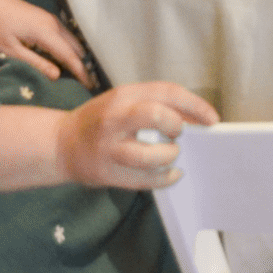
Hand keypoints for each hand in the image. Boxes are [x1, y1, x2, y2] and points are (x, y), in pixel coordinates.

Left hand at [0, 0, 94, 88]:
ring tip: (79, 74)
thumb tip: (57, 75)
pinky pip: (65, 35)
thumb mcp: (11, 50)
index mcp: (46, 32)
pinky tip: (66, 57)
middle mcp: (53, 24)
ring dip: (77, 56)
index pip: (70, 56)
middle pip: (76, 47)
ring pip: (72, 40)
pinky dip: (69, 48)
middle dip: (82, 65)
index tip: (90, 87)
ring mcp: (51, 19)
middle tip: (87, 84)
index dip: (81, 72)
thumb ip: (36, 63)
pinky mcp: (46, 17)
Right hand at [58, 82, 219, 189]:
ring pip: (150, 156)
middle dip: (176, 126)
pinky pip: (144, 181)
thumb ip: (158, 104)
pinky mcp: (107, 173)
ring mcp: (109, 148)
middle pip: (155, 115)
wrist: (60, 144)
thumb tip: (198, 118)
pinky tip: (171, 174)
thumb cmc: (102, 120)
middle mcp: (115, 119)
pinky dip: (165, 179)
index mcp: (123, 95)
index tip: (213, 119)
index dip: (195, 105)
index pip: (166, 91)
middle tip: (179, 134)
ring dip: (169, 157)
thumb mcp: (125, 101)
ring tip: (172, 155)